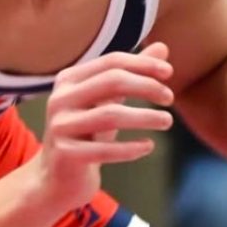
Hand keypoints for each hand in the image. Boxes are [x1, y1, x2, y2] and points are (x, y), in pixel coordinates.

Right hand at [34, 44, 174, 211]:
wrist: (56, 178)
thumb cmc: (87, 134)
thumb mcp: (108, 102)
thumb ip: (132, 75)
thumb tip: (163, 48)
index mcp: (68, 80)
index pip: (112, 62)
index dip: (143, 64)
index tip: (169, 73)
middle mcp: (60, 99)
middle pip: (112, 81)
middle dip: (147, 86)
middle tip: (170, 98)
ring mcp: (60, 127)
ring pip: (111, 115)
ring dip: (146, 117)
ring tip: (167, 121)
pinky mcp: (65, 154)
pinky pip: (106, 150)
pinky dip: (132, 148)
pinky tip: (148, 146)